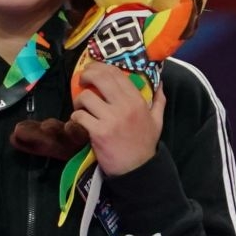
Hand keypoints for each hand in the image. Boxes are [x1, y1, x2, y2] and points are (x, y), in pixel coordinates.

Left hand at [73, 61, 163, 175]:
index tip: (93, 69)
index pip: (117, 74)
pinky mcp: (98, 132)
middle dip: (86, 75)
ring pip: (86, 97)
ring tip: (81, 107)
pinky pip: (79, 116)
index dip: (101, 67)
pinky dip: (75, 117)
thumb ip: (158, 100)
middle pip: (100, 79)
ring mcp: (111, 119)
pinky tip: (79, 122)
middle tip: (82, 80)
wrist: (137, 168)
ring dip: (78, 101)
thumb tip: (160, 83)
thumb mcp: (157, 120)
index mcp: (137, 100)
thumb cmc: (145, 143)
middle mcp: (125, 106)